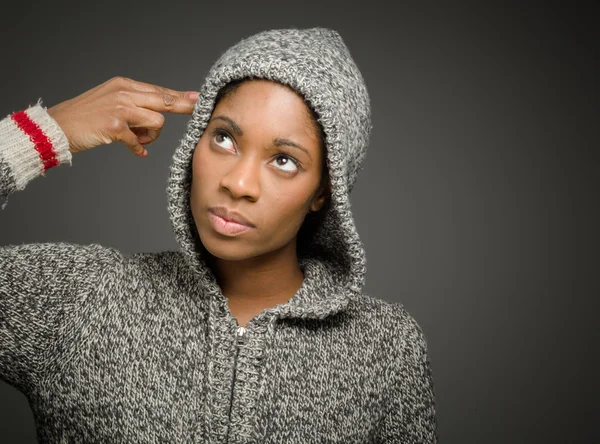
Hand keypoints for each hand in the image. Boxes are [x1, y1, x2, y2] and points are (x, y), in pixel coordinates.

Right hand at [47, 76, 198, 156]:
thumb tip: (157, 118)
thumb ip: (133, 106)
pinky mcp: (115, 125)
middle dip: (183, 106)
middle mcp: (124, 93)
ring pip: (156, 122)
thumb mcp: (110, 102)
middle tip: (198, 108)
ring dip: (150, 136)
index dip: (179, 96)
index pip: (158, 91)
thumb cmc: (85, 118)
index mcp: (124, 85)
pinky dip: (138, 148)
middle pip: (163, 101)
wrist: (57, 126)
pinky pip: (139, 141)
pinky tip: (136, 150)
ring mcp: (120, 108)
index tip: (197, 98)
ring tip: (138, 139)